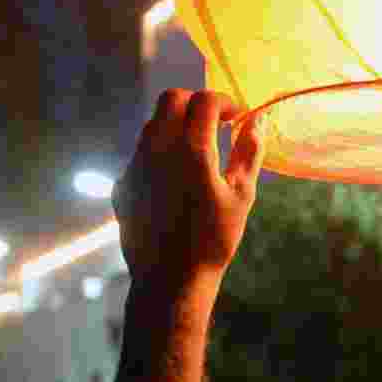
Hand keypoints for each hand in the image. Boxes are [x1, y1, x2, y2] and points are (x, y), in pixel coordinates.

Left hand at [113, 90, 265, 291]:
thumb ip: (249, 152)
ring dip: (176, 125)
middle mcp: (157, 150)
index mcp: (191, 150)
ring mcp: (134, 167)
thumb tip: (259, 120)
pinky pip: (140, 154)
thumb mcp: (242, 195)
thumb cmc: (213, 239)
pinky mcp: (122, 184)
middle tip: (214, 122)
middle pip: (170, 99)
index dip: (224, 102)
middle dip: (195, 102)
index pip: (204, 101)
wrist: (170, 281)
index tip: (236, 117)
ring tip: (197, 150)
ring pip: (152, 125)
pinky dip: (160, 153)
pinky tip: (176, 180)